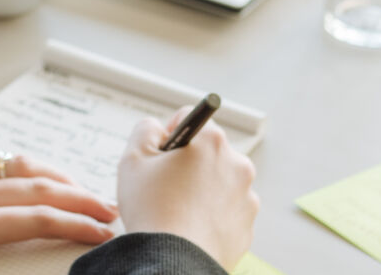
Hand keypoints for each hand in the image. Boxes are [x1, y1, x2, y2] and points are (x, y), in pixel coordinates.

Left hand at [0, 156, 118, 274]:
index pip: (34, 219)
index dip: (74, 223)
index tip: (103, 230)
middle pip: (36, 186)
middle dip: (78, 196)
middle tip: (108, 208)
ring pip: (16, 164)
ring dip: (53, 173)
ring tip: (77, 186)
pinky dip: (13, 162)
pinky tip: (19, 167)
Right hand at [114, 106, 259, 269]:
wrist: (173, 261)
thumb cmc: (152, 210)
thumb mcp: (133, 159)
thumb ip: (145, 130)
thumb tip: (157, 129)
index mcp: (212, 142)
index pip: (190, 120)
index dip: (170, 137)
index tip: (161, 157)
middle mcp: (237, 164)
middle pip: (208, 153)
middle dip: (188, 165)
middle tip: (166, 188)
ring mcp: (246, 197)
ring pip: (219, 183)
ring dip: (202, 190)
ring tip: (178, 212)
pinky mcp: (247, 225)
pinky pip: (226, 212)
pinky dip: (211, 216)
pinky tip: (190, 227)